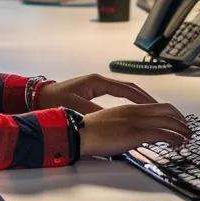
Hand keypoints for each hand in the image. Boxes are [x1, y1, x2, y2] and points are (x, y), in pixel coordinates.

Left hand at [38, 74, 158, 114]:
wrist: (39, 97)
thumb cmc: (55, 100)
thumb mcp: (75, 107)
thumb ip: (93, 113)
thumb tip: (111, 119)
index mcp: (97, 82)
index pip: (126, 89)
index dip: (142, 99)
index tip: (155, 107)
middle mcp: (99, 81)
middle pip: (129, 88)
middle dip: (145, 98)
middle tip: (161, 109)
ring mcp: (97, 85)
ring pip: (124, 91)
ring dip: (138, 100)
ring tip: (153, 111)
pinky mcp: (94, 91)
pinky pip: (117, 95)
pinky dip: (128, 102)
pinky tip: (135, 112)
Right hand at [79, 103, 190, 157]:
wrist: (80, 133)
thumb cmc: (91, 131)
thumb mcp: (112, 122)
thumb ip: (126, 125)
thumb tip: (136, 135)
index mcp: (130, 107)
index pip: (159, 105)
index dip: (173, 113)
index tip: (179, 122)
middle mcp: (135, 111)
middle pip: (168, 110)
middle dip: (181, 120)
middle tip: (188, 130)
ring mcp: (136, 121)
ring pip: (168, 121)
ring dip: (182, 130)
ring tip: (188, 138)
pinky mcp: (135, 134)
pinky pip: (162, 134)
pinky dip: (175, 138)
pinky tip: (179, 144)